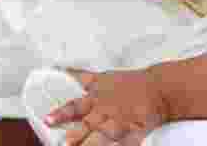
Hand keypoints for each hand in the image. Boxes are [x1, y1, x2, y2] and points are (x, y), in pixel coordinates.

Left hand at [45, 68, 168, 145]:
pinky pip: (128, 142)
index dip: (61, 114)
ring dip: (93, 144)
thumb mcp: (103, 78)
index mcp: (96, 99)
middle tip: (66, 143)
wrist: (158, 88)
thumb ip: (80, 77)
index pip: (75, 107)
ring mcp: (121, 122)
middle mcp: (107, 111)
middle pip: (89, 125)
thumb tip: (59, 69)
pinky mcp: (136, 132)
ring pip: (105, 135)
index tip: (48, 120)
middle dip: (77, 135)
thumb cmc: (129, 84)